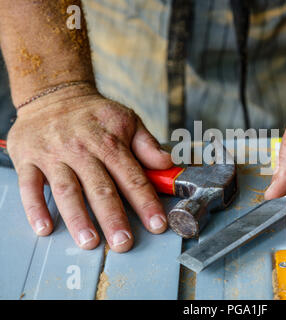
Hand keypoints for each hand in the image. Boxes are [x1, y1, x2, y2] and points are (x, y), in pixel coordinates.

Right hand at [7, 84, 172, 251]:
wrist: (54, 94)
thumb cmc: (94, 113)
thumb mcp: (127, 120)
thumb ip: (148, 145)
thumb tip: (169, 163)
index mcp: (110, 143)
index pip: (132, 177)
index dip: (146, 202)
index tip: (157, 224)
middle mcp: (82, 150)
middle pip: (100, 188)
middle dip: (113, 218)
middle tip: (124, 243)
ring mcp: (54, 155)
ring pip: (67, 190)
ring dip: (78, 218)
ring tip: (90, 241)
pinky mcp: (29, 159)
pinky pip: (30, 186)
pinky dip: (35, 208)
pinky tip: (45, 228)